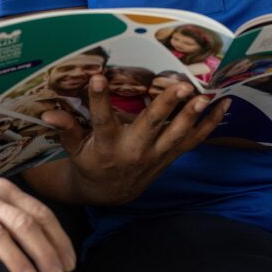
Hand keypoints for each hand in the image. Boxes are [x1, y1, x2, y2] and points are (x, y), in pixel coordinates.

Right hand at [42, 76, 229, 204]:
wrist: (111, 193)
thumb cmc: (90, 163)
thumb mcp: (74, 148)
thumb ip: (66, 128)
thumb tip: (48, 112)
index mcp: (108, 145)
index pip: (101, 120)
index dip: (99, 99)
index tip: (97, 77)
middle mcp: (135, 150)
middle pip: (152, 126)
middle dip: (167, 106)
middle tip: (180, 86)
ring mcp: (156, 155)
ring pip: (178, 135)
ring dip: (193, 115)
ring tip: (205, 96)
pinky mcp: (170, 156)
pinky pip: (193, 141)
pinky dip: (209, 125)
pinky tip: (223, 107)